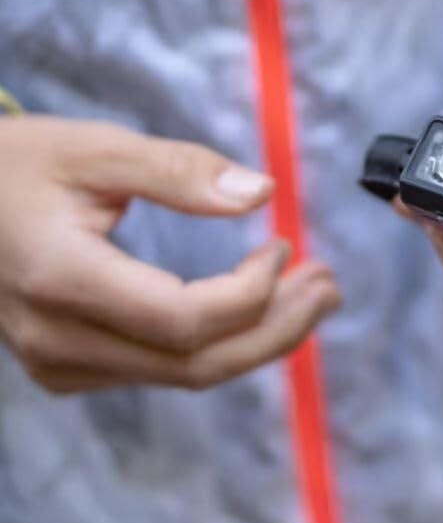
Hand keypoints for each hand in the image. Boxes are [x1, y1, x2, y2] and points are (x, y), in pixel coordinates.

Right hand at [0, 116, 339, 392]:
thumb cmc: (19, 166)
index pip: (181, 318)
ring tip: (313, 297)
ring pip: (183, 374)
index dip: (250, 292)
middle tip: (331, 289)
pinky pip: (159, 369)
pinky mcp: (66, 367)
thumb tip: (261, 192)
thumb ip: (178, 170)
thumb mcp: (94, 148)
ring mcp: (57, 361)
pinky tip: (257, 311)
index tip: (284, 246)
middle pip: (195, 362)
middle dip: (277, 329)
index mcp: (59, 277)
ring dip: (258, 339)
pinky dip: (218, 345)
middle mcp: (55, 337)